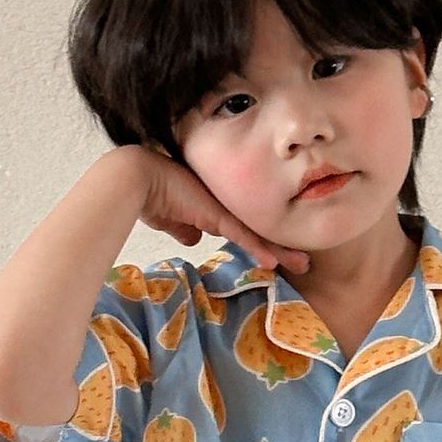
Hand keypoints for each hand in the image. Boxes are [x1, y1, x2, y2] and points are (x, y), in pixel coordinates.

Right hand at [131, 147, 311, 274]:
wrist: (138, 177)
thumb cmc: (149, 193)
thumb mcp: (169, 216)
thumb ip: (183, 227)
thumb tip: (193, 239)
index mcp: (215, 205)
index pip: (245, 226)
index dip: (262, 240)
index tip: (276, 253)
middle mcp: (225, 205)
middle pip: (260, 228)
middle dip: (282, 245)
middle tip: (303, 259)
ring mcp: (223, 209)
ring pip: (259, 233)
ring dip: (282, 251)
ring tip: (302, 264)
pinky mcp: (216, 214)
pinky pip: (243, 236)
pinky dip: (259, 250)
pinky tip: (274, 263)